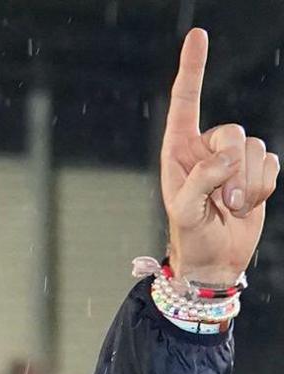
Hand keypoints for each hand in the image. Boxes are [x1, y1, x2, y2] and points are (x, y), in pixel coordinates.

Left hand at [160, 29, 276, 285]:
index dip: (193, 68)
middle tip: (225, 202)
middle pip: (233, 132)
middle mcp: (206, 148)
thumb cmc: (191, 235)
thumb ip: (199, 181)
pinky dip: (264, 187)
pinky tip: (247, 205)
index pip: (185, 102)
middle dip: (233, 169)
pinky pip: (273, 163)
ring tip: (232, 208)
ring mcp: (234, 158)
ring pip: (256, 149)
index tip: (198, 35)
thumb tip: (226, 157)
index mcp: (178, 149)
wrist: (217, 257)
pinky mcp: (257, 170)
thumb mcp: (185, 211)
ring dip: (249, 184)